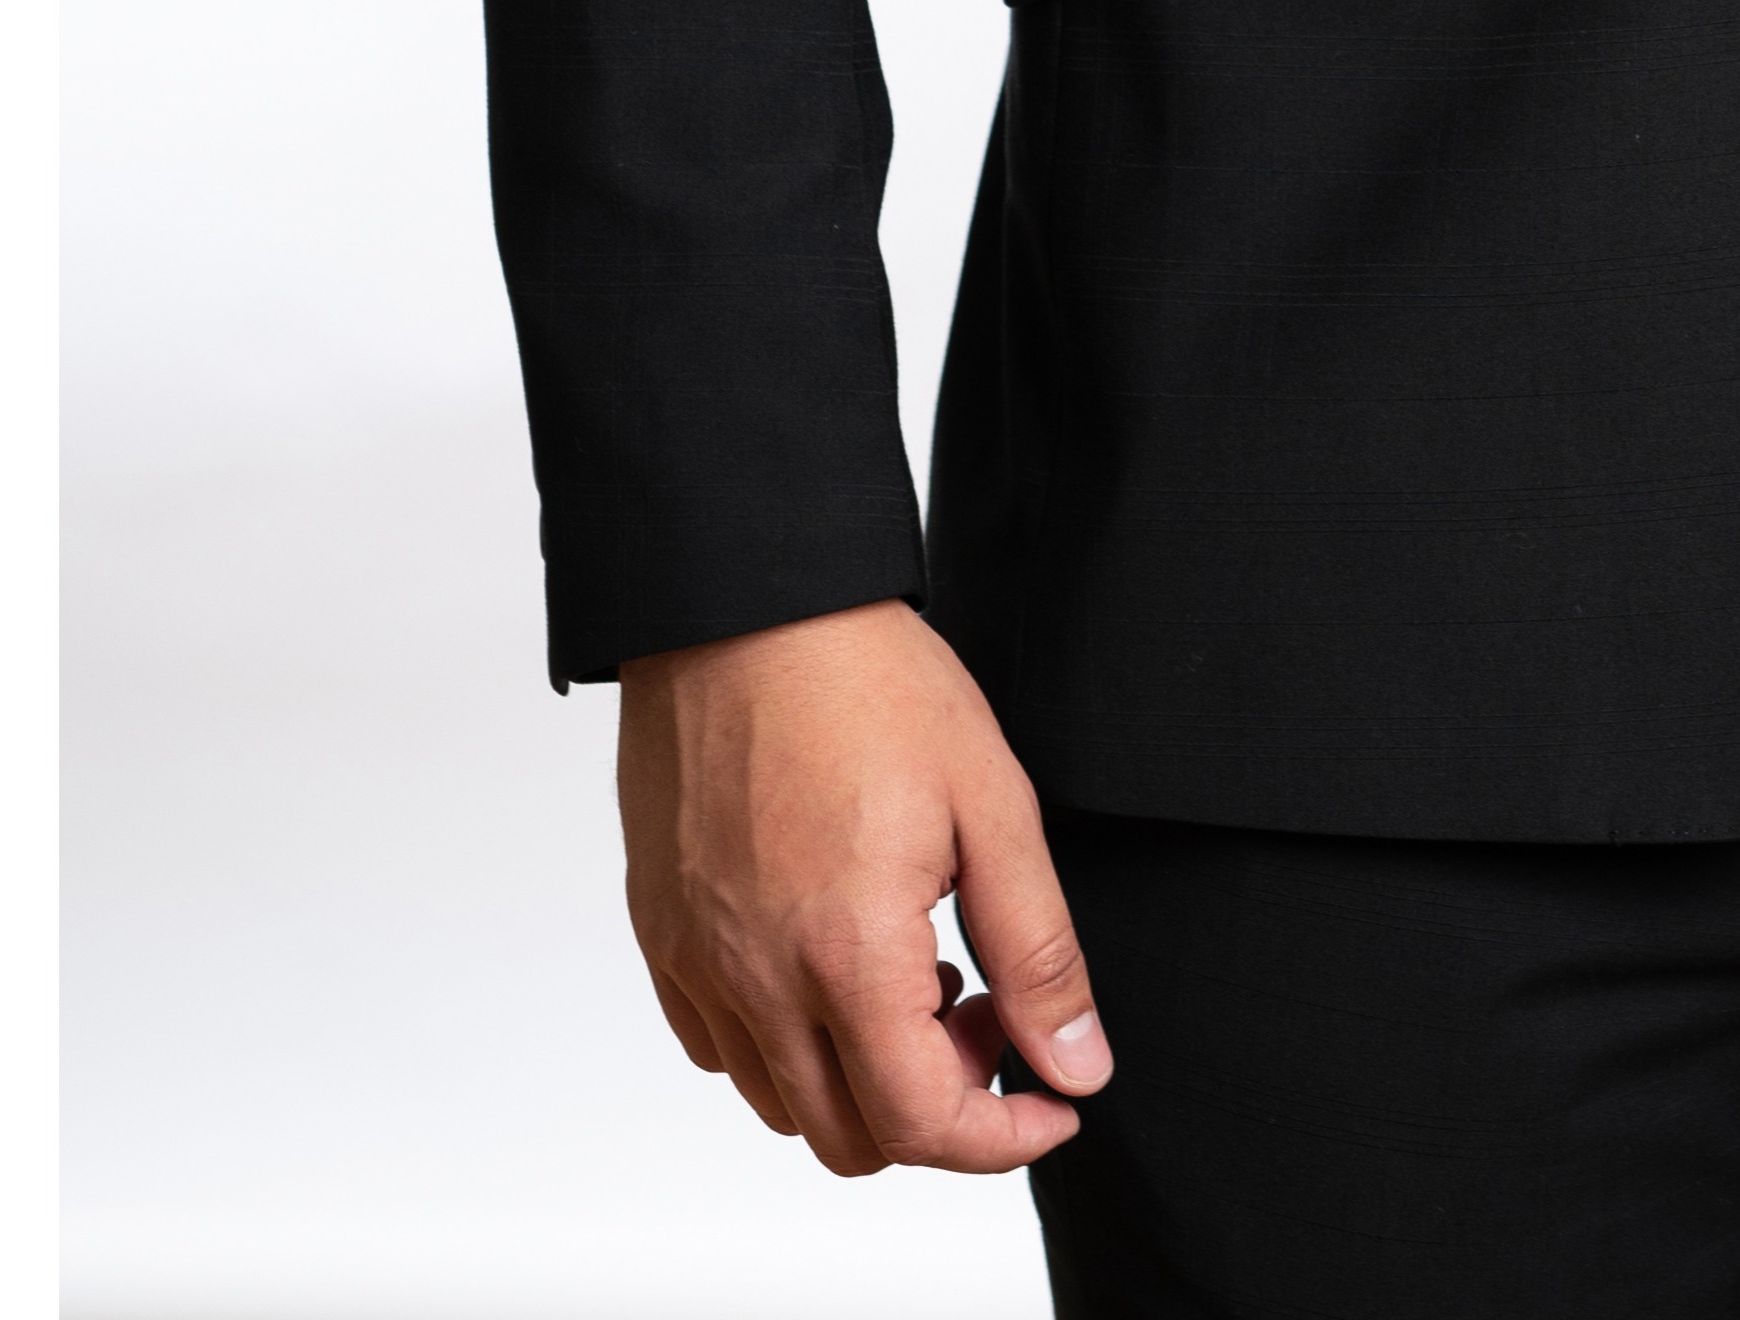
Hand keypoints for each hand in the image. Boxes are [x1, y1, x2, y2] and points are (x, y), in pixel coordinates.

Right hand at [616, 600, 1106, 1174]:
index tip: (1053, 1102)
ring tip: (917, 973)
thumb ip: (1037, 950)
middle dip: (938, 1106)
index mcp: (845, 952)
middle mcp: (755, 979)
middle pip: (851, 1138)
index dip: (1003, 1140)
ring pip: (783, 1104)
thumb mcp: (992, 802)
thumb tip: (1078, 1065)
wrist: (743, 601)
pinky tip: (834, 958)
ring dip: (862, 1078)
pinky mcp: (661, 935)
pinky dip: (786, 1044)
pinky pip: (720, 1049)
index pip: (921, 1126)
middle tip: (986, 1011)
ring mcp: (696, 963)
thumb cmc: (866, 681)